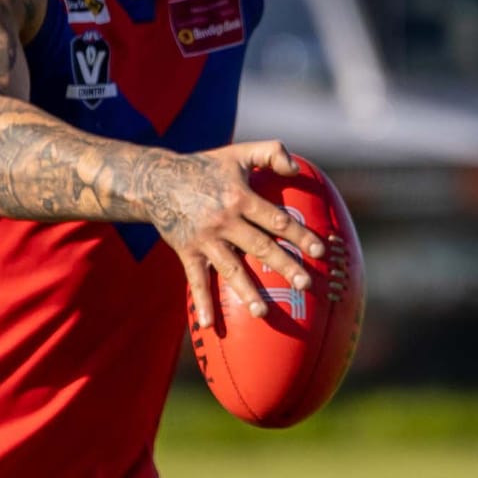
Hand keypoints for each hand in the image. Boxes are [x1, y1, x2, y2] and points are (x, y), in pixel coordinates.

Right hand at [153, 140, 325, 325]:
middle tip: (306, 285)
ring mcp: (205, 240)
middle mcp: (224, 221)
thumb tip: (298, 170)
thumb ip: (272, 152)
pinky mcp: (187, 252)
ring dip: (247, 292)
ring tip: (263, 314)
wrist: (158, 180)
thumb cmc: (207, 167)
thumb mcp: (240, 153)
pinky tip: (208, 325)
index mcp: (240, 197)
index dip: (299, 235)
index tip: (319, 251)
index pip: (276, 219)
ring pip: (230, 269)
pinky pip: (195, 280)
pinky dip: (202, 302)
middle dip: (284, 266)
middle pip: (260, 247)